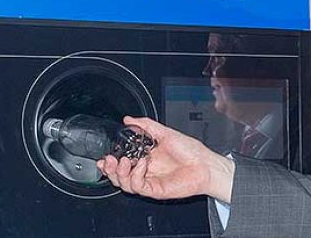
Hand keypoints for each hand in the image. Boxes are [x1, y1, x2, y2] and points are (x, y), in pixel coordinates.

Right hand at [97, 116, 234, 202]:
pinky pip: (138, 186)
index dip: (110, 162)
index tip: (105, 156)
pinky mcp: (155, 190)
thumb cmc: (191, 151)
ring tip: (125, 161)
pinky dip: (135, 175)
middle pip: (119, 176)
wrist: (205, 164)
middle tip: (109, 161)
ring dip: (120, 172)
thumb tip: (129, 119)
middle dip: (110, 169)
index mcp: (146, 157)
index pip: (122, 163)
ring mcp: (150, 181)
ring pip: (124, 184)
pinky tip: (142, 165)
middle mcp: (146, 170)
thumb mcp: (165, 132)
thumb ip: (145, 125)